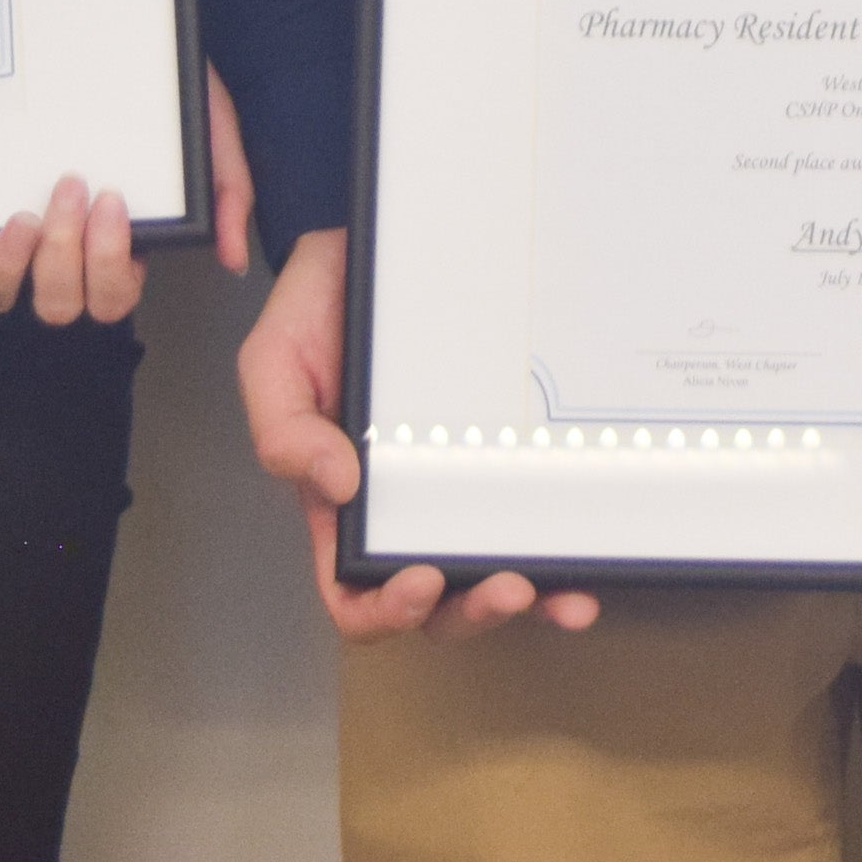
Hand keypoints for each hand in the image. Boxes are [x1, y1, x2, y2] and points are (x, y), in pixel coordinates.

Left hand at [0, 68, 263, 315]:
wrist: (126, 45)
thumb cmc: (170, 97)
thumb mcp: (210, 138)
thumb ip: (226, 196)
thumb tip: (231, 260)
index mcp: (122, 247)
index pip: (113, 295)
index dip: (108, 263)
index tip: (112, 198)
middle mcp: (70, 256)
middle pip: (60, 304)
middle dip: (63, 254)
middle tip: (71, 186)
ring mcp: (24, 244)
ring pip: (5, 297)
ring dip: (13, 266)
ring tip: (24, 216)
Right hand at [240, 227, 599, 640]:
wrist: (378, 248)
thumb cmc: (320, 307)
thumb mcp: (275, 360)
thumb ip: (284, 428)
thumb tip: (336, 485)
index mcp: (341, 503)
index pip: (354, 592)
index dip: (385, 610)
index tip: (421, 581)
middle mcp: (403, 507)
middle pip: (436, 603)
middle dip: (472, 613)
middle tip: (510, 588)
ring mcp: (458, 483)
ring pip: (491, 573)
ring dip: (529, 599)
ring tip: (562, 596)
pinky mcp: (503, 452)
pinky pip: (532, 514)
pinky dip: (561, 551)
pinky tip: (586, 562)